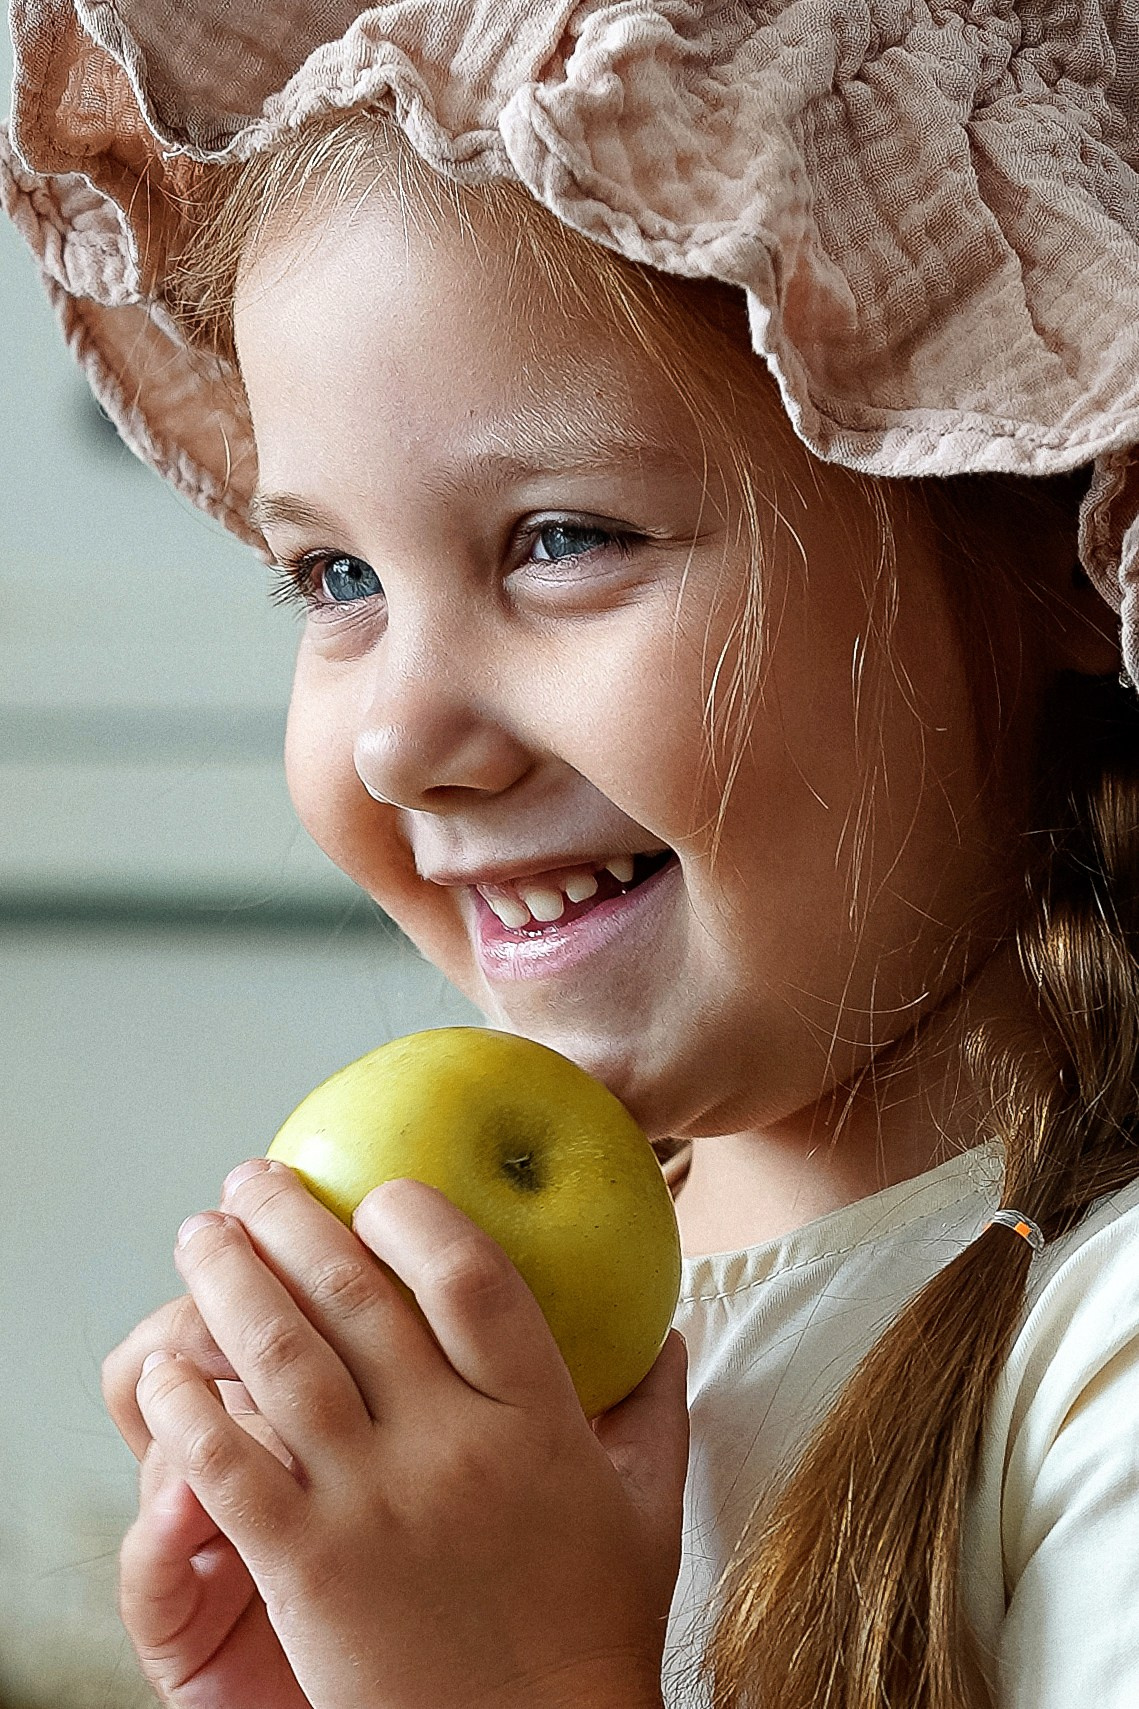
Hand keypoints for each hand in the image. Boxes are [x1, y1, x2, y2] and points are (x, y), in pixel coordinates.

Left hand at [123, 1159, 687, 1708]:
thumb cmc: (589, 1639)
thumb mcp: (647, 1517)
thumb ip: (657, 1416)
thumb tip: (673, 1334)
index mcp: (536, 1421)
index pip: (471, 1276)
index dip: (415, 1216)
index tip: (377, 1189)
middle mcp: (451, 1446)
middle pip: (355, 1295)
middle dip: (290, 1219)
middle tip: (251, 1177)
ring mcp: (374, 1505)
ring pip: (283, 1358)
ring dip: (229, 1281)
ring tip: (201, 1236)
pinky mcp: (309, 1570)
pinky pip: (232, 1466)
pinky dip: (191, 1409)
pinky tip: (169, 1370)